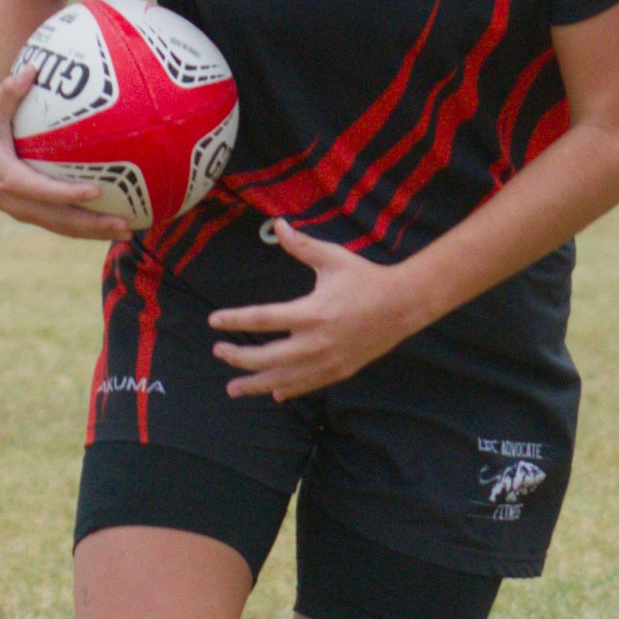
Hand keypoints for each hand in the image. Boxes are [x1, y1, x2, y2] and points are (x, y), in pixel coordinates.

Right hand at [0, 65, 129, 239]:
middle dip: (92, 225)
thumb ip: (8, 93)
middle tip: (125, 225)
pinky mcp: (30, 213)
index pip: (43, 191)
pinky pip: (60, 224)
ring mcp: (24, 211)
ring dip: (94, 232)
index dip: (68, 194)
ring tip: (128, 232)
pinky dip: (85, 228)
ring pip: (62, 228)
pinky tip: (112, 226)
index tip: (97, 191)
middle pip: (59, 220)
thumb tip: (31, 68)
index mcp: (8, 178)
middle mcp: (17, 201)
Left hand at [209, 220, 418, 399]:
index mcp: (312, 312)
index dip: (235, 320)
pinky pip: (307, 385)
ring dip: (255, 384)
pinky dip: (288, 389)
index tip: (214, 321)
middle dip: (238, 357)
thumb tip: (278, 225)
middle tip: (219, 352)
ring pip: (283, 379)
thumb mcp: (333, 258)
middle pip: (266, 356)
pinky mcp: (339, 371)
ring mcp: (328, 361)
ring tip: (233, 388)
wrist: (403, 306)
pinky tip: (273, 392)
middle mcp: (317, 342)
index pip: (263, 318)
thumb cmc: (365, 278)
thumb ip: (302, 246)